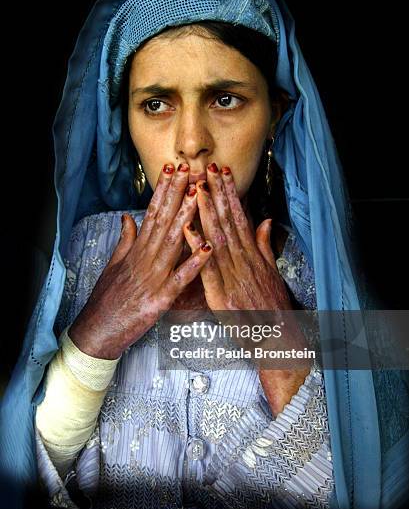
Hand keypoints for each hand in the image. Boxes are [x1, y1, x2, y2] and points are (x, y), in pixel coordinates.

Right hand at [69, 163, 212, 358]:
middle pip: (163, 220)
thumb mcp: (114, 266)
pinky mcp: (160, 299)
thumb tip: (127, 217)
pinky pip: (181, 279)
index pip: (151, 213)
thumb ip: (125, 240)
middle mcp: (145, 259)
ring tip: (199, 196)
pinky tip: (208, 247)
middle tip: (189, 170)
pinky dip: (195, 263)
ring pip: (173, 243)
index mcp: (136, 250)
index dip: (163, 190)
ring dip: (187, 218)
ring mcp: (153, 278)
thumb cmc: (107, 299)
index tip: (172, 169)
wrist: (99, 331)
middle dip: (176, 194)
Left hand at [183, 163, 291, 311]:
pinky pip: (207, 268)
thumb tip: (264, 221)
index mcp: (252, 256)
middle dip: (218, 193)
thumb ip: (263, 246)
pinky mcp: (222, 295)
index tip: (223, 173)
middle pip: (229, 221)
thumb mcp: (271, 273)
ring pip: (217, 238)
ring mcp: (233, 277)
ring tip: (197, 188)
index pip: (239, 217)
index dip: (230, 194)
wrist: (278, 340)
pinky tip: (187, 229)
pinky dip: (197, 248)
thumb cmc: (273, 308)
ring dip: (206, 212)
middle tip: (207, 169)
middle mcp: (244, 261)